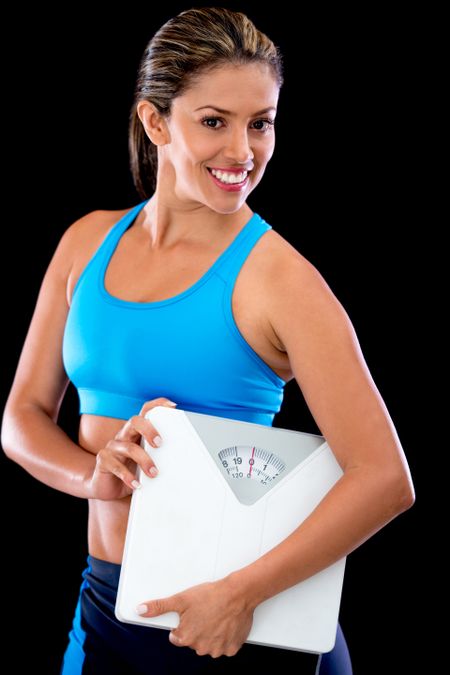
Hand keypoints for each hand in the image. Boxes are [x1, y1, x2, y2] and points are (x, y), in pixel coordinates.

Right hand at [85, 397, 176, 499]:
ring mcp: (112, 447)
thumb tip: (185, 461)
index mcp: (136, 432)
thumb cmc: (132, 471)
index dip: (157, 405)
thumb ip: (161, 456)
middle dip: (149, 429)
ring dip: (144, 460)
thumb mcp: (148, 461)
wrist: (108, 488)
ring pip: (128, 447)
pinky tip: (136, 484)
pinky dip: (127, 476)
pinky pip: (115, 465)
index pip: (145, 412)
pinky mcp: (103, 461)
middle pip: (135, 421)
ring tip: (154, 473)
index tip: (172, 406)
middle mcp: (124, 435)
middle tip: (160, 443)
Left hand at [136, 576, 254, 657]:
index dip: (183, 624)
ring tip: (216, 616)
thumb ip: (159, 607)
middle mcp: (201, 647)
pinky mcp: (232, 648)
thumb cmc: (211, 595)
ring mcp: (217, 649)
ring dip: (211, 633)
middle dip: (197, 628)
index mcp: (186, 637)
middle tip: (205, 612)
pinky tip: (225, 624)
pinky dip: (225, 637)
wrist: (237, 594)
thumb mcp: (181, 598)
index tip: (191, 615)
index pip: (176, 637)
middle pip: (193, 641)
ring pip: (209, 644)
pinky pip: (224, 646)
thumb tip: (140, 610)